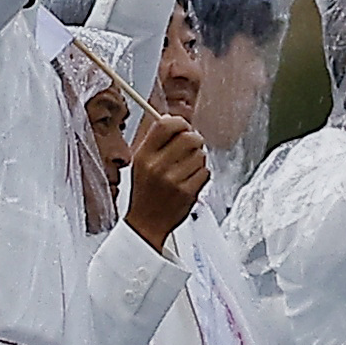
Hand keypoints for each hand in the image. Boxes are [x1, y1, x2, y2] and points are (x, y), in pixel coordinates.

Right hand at [124, 111, 208, 251]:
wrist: (147, 222)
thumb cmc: (145, 192)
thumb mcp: (140, 163)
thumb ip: (156, 143)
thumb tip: (174, 122)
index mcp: (144, 155)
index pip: (165, 125)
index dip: (179, 122)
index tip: (182, 126)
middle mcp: (158, 166)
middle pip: (189, 137)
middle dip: (195, 139)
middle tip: (192, 144)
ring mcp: (175, 179)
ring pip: (200, 155)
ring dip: (198, 158)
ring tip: (187, 167)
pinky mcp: (189, 192)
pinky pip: (205, 172)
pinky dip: (201, 174)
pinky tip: (190, 180)